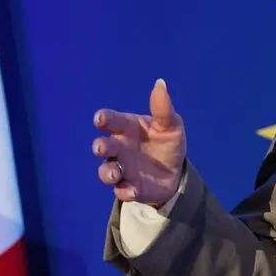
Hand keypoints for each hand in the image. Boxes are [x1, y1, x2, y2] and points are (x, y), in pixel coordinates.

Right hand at [92, 79, 185, 207]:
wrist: (175, 172)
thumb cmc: (168, 142)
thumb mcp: (171, 125)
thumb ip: (163, 108)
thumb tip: (160, 83)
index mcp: (127, 128)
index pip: (110, 121)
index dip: (103, 118)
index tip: (100, 118)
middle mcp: (119, 148)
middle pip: (103, 146)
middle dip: (100, 146)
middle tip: (101, 147)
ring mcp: (122, 168)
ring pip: (106, 171)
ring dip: (108, 172)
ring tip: (116, 173)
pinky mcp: (128, 187)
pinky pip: (122, 191)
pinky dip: (126, 191)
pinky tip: (133, 191)